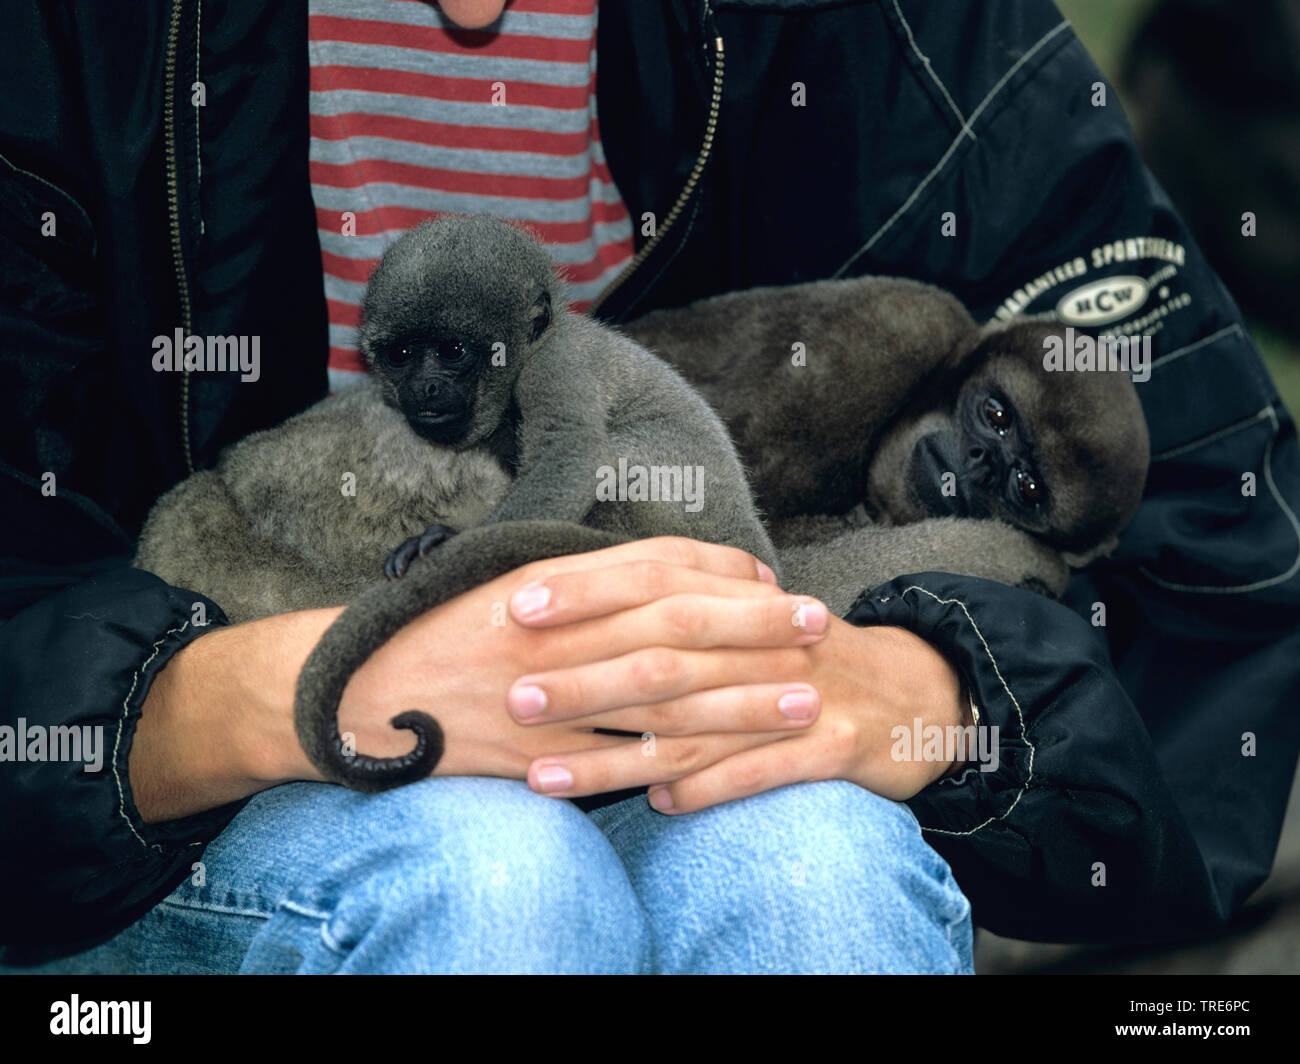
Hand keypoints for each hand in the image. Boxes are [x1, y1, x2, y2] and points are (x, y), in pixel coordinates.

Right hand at [334, 536, 829, 782]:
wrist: (363, 691)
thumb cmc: (441, 631)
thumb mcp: (506, 581)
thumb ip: (584, 577)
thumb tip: (662, 571)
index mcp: (550, 579)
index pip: (656, 565)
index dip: (724, 572)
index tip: (774, 579)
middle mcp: (555, 630)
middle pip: (675, 623)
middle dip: (754, 625)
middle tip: (818, 627)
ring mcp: (548, 694)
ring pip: (662, 695)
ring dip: (739, 697)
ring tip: (802, 699)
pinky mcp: (537, 752)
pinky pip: (619, 760)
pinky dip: (679, 761)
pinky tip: (732, 763)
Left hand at [516, 603, 966, 811]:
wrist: (918, 693)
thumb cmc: (809, 657)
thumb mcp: (754, 617)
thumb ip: (688, 604)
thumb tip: (594, 603)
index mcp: (745, 598)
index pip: (655, 581)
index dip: (587, 592)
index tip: (519, 606)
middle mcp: (770, 642)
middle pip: (664, 654)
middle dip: (584, 676)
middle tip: (515, 696)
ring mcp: (804, 695)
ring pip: (697, 726)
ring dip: (616, 753)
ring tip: (545, 776)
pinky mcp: (837, 747)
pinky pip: (763, 773)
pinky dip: (709, 788)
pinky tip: (656, 804)